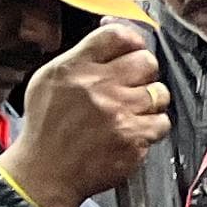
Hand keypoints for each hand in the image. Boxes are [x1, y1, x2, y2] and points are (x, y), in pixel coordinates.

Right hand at [0, 25, 169, 206]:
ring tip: (130, 111)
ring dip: (150, 102)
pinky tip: (133, 131)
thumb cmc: (48, 127)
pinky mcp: (133, 137)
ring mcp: (118, 112)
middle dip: (145, 72)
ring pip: (159, 93)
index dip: (132, 41)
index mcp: (74, 67)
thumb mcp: (50, 80)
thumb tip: (116, 39)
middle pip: (146, 61)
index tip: (134, 49)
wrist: (45, 171)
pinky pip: (162, 122)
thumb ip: (83, 58)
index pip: (117, 36)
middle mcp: (98, 86)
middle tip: (133, 85)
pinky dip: (152, 127)